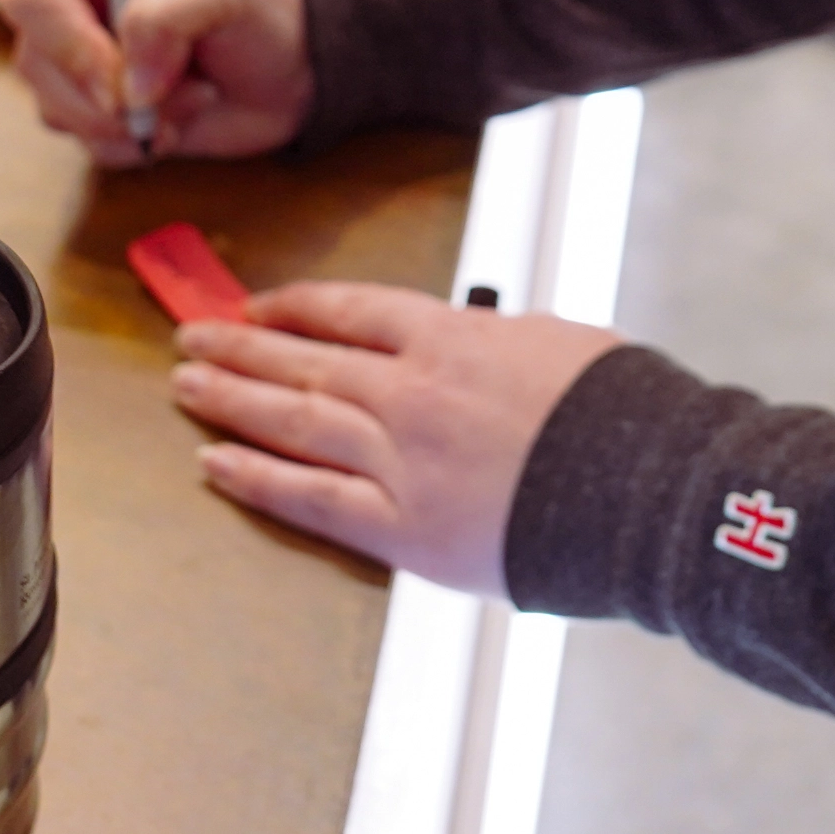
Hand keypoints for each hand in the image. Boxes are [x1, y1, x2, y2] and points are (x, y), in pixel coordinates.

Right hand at [0, 0, 312, 166]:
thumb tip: (129, 86)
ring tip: (194, 95)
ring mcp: (81, 63)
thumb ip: (167, 17)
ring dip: (130, 123)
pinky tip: (180, 122)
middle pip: (37, 64)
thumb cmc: (255, 4)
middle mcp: (74, 6)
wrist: (290, 63)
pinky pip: (90, 144)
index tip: (120, 84)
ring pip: (57, 111)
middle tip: (170, 100)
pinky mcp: (100, 111)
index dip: (68, 46)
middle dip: (104, 99)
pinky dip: (137, 146)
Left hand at [171, 282, 620, 594]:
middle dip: (243, 346)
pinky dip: (258, 478)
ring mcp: (400, 460)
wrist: (647, 489)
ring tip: (187, 388)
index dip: (297, 307)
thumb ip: (494, 342)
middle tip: (194, 336)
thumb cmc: (619, 412)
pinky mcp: (404, 529)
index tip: (259, 304)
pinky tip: (215, 463)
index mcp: (451, 337)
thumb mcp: (556, 341)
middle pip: (306, 360)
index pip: (350, 311)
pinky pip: (312, 499)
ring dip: (233, 401)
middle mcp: (411, 392)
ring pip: (294, 421)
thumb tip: (468, 341)